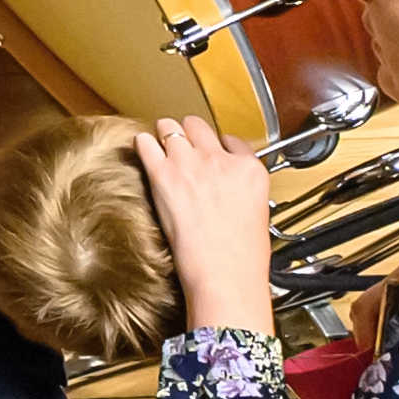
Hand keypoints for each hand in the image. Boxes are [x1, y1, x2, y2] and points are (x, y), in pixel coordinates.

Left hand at [131, 113, 277, 341]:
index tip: (211, 154)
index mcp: (250, 169)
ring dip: (164, 137)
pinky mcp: (162, 174)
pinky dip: (141, 146)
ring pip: (169, 126)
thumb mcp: (257, 213)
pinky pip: (144, 142)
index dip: (217, 146)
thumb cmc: (240, 256)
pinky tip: (143, 155)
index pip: (231, 139)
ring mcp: (189, 163)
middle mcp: (219, 160)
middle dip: (188, 134)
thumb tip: (226, 185)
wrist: (223, 274)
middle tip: (182, 149)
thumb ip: (240, 188)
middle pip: (197, 124)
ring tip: (161, 150)